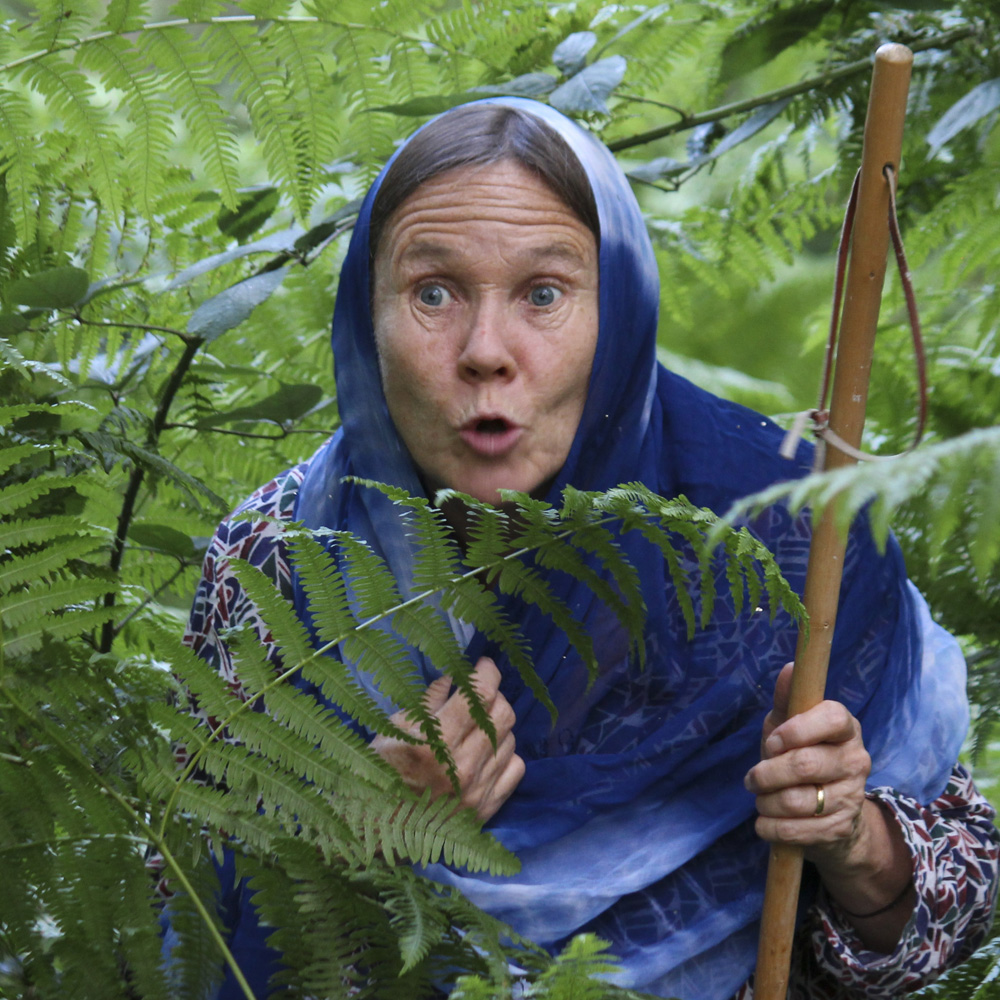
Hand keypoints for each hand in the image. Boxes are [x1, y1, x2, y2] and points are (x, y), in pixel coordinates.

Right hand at [371, 657, 524, 822]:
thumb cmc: (380, 773)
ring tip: (477, 725)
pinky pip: (515, 767)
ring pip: (510, 739)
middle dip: (495, 695)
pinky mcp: (486, 809)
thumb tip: (456, 677)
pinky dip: (505, 752)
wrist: (377, 830)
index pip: (480, 695)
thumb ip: (429, 700)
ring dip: (497, 724)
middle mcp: (461, 766)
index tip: (484, 665)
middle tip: (480, 693)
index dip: (487, 672)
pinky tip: (487, 751)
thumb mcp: (394, 729)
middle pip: (503, 714)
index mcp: (434, 742)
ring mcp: (477, 790)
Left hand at [744, 662, 871, 865]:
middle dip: (767, 773)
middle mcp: (856, 760)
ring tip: (760, 799)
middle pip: (805, 764)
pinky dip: (771, 827)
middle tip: (751, 779)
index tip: (773, 742)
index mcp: (845, 728)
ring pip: (798, 800)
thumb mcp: (788, 724)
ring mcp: (852, 796)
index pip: (831, 718)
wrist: (827, 811)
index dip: (796, 730)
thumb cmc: (800, 753)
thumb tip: (790, 667)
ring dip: (766, 802)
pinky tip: (764, 822)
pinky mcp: (841, 828)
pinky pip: (798, 830)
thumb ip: (787, 698)